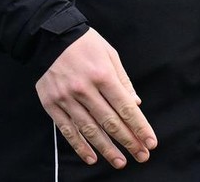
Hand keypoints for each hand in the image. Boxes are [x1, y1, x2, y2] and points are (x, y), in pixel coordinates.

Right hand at [36, 28, 156, 168]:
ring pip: (90, 130)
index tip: (151, 142)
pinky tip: (92, 157)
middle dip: (128, 141)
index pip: (125, 107)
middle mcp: (85, 89)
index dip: (139, 127)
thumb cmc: (85, 44)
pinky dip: (80, 146)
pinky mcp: (52, 105)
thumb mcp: (110, 54)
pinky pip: (67, 130)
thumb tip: (136, 105)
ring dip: (107, 149)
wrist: (49, 37)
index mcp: (103, 75)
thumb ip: (123, 81)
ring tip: (120, 162)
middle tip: (142, 156)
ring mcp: (66, 99)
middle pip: (110, 122)